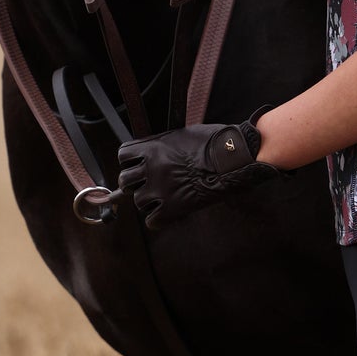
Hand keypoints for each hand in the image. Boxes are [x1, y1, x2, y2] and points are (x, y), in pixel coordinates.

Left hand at [117, 117, 277, 229]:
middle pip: (125, 181)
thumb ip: (163, 144)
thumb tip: (154, 152)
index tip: (135, 165)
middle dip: (134, 183)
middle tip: (146, 184)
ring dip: (148, 200)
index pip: (123, 155)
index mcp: (153, 147)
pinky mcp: (173, 208)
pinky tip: (168, 212)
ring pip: (138, 201)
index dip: (129, 161)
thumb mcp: (182, 134)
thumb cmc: (214, 142)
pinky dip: (158, 219)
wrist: (233, 156)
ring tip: (162, 197)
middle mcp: (152, 168)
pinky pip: (152, 221)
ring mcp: (161, 189)